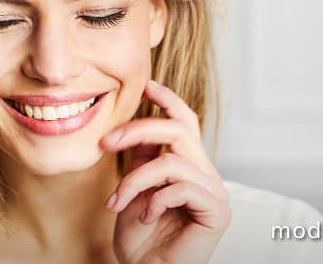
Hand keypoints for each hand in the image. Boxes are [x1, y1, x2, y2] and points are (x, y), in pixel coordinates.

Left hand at [100, 80, 230, 263]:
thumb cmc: (140, 237)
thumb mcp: (134, 188)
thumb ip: (142, 158)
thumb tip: (134, 124)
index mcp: (187, 164)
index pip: (184, 121)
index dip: (167, 100)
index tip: (146, 85)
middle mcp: (205, 173)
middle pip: (180, 129)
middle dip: (138, 129)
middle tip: (105, 143)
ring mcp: (214, 192)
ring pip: (172, 161)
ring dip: (134, 180)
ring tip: (116, 201)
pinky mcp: (217, 211)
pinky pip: (180, 187)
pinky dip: (153, 200)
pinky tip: (145, 216)